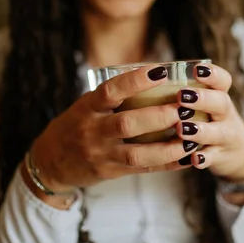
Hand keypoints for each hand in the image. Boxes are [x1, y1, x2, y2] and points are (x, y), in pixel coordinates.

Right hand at [30, 65, 193, 191]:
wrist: (51, 162)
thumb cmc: (76, 125)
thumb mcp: (86, 105)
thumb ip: (114, 95)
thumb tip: (158, 74)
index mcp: (87, 107)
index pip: (110, 90)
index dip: (135, 80)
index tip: (161, 70)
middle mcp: (93, 131)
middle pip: (127, 123)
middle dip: (158, 116)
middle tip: (184, 107)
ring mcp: (101, 154)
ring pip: (137, 153)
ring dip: (168, 146)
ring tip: (192, 138)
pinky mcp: (111, 172)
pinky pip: (142, 169)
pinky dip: (166, 164)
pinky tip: (187, 158)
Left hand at [175, 64, 243, 180]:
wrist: (236, 151)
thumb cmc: (208, 119)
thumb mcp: (204, 103)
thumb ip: (182, 91)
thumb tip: (145, 74)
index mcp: (218, 96)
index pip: (222, 81)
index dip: (212, 74)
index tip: (196, 69)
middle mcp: (224, 114)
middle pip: (221, 103)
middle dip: (202, 99)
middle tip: (181, 96)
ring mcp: (224, 136)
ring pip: (217, 132)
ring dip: (199, 130)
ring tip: (180, 128)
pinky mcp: (220, 156)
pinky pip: (213, 158)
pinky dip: (203, 159)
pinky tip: (193, 159)